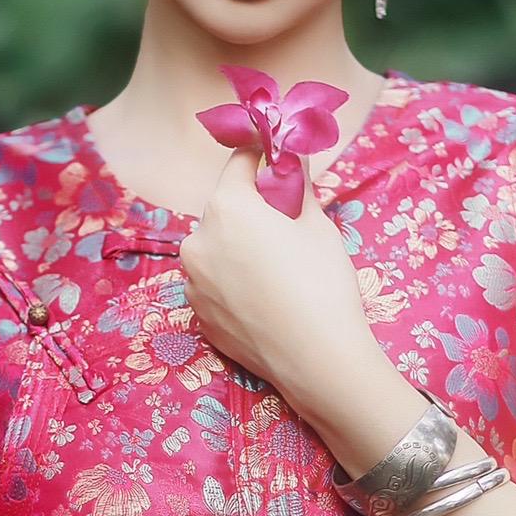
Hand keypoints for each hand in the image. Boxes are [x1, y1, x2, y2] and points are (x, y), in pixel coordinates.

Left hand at [177, 143, 372, 404]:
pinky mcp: (198, 316)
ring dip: (237, 249)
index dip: (263, 158)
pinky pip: (214, 285)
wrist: (317, 359)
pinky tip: (263, 300)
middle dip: (250, 211)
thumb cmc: (322, 284)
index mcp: (226, 207)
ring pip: (216, 249)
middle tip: (285, 230)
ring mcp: (193, 282)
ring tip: (275, 273)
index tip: (279, 164)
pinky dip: (232, 284)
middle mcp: (197, 240)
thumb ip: (297, 185)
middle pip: (224, 209)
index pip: (239, 162)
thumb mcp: (317, 225)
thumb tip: (293, 156)